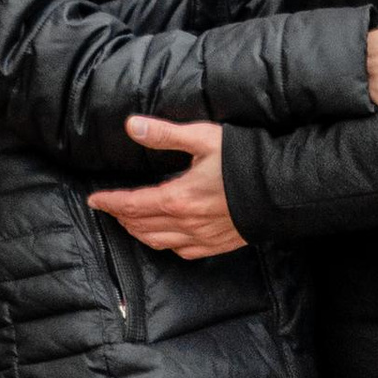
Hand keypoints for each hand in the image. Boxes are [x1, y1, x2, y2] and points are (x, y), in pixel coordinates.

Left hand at [92, 122, 242, 257]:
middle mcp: (185, 223)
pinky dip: (166, 245)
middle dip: (121, 217)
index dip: (109, 202)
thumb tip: (131, 126)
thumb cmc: (243, 161)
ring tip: (129, 223)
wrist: (282, 190)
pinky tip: (164, 238)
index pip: (131, 204)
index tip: (94, 200)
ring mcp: (201, 237)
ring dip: (138, 232)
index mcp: (177, 198)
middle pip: (141, 225)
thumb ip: (164, 134)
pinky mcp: (217, 244)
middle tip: (110, 209)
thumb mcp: (203, 138)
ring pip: (158, 242)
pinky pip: (183, 252)